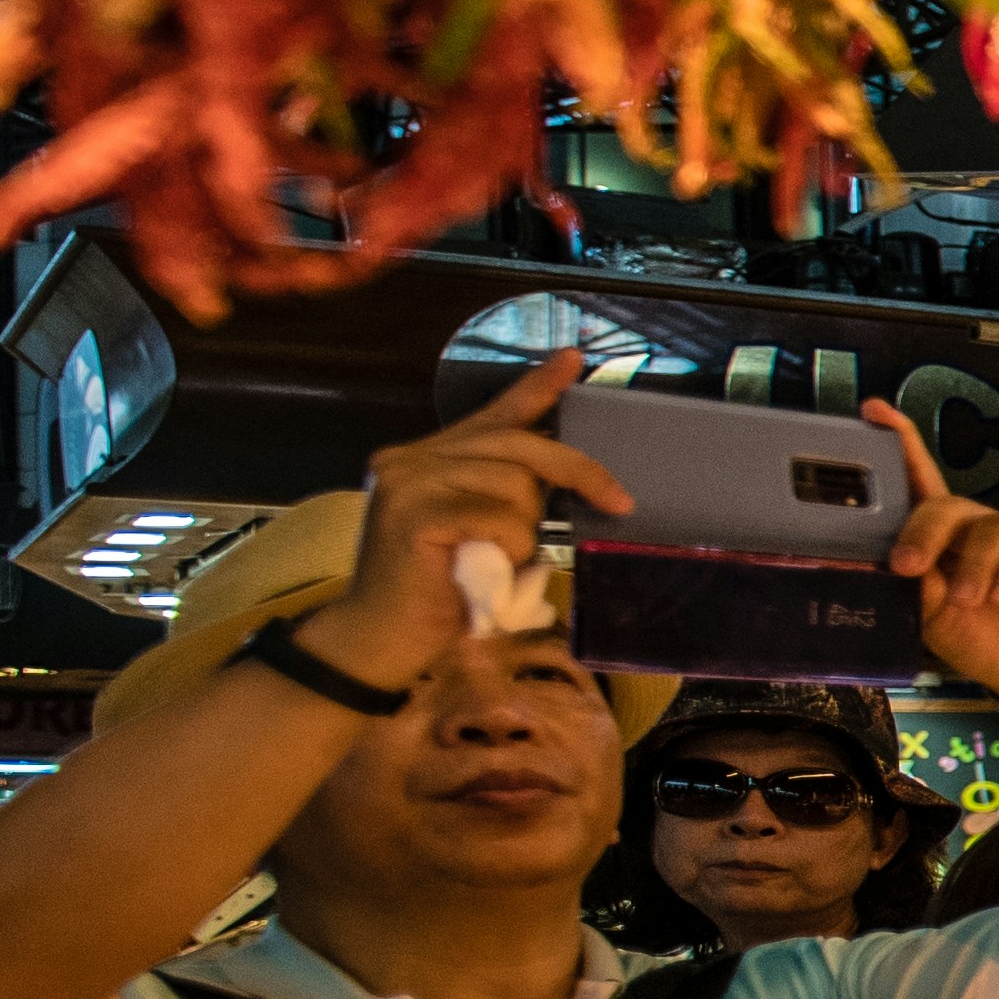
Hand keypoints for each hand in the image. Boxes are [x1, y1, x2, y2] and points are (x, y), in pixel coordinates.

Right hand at [319, 361, 631, 692]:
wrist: (380, 639)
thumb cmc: (439, 593)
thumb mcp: (481, 533)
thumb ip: (504, 496)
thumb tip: (559, 475)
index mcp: (427, 458)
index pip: (493, 415)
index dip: (537, 387)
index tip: (572, 359)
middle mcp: (410, 459)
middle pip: (518, 444)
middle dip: (575, 471)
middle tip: (618, 500)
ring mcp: (407, 482)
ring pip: (514, 483)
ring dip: (525, 530)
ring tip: (496, 559)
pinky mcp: (413, 513)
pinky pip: (499, 518)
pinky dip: (509, 548)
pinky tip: (482, 569)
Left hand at [874, 404, 998, 705]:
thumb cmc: (980, 639)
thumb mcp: (931, 616)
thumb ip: (914, 584)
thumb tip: (882, 561)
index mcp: (945, 538)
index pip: (920, 482)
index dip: (899, 442)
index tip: (873, 410)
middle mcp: (982, 527)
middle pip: (950, 504)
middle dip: (924, 531)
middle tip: (907, 566)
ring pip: (993, 527)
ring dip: (975, 567)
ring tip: (969, 601)